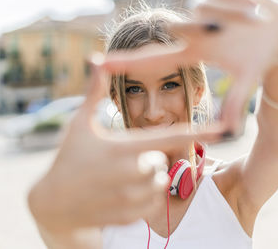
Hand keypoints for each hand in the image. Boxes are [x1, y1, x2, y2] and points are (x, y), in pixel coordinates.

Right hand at [28, 64, 220, 233]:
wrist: (53, 203)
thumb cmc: (68, 157)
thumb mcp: (80, 123)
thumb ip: (95, 92)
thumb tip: (98, 59)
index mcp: (123, 147)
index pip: (170, 137)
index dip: (199, 131)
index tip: (224, 128)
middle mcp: (131, 173)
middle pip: (162, 162)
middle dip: (148, 160)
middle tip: (123, 162)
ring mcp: (130, 197)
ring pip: (160, 184)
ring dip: (147, 180)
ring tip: (121, 178)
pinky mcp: (130, 217)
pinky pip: (152, 205)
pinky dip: (144, 199)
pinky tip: (121, 194)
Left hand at [102, 0, 277, 134]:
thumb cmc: (260, 58)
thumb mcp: (247, 79)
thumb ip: (236, 101)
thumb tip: (230, 131)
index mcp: (194, 53)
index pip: (153, 58)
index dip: (126, 62)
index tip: (98, 63)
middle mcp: (193, 32)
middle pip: (178, 26)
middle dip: (199, 28)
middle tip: (222, 31)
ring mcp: (203, 11)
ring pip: (200, 7)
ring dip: (227, 17)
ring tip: (249, 22)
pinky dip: (239, 3)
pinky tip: (252, 9)